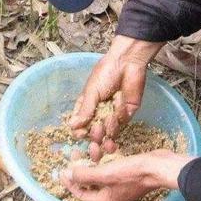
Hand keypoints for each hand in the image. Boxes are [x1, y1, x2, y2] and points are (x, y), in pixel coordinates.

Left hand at [60, 149, 193, 200]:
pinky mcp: (128, 172)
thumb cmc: (133, 173)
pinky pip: (112, 164)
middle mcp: (112, 195)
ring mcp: (121, 184)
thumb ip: (85, 176)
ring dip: (96, 156)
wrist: (160, 166)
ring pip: (101, 170)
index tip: (61, 170)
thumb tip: (68, 176)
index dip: (70, 182)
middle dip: (83, 165)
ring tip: (94, 142)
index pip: (81, 194)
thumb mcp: (106, 174)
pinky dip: (109, 154)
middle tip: (75, 152)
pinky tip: (108, 143)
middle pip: (90, 181)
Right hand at [69, 35, 163, 160]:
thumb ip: (85, 110)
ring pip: (107, 133)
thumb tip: (72, 126)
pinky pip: (120, 125)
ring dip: (105, 132)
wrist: (128, 63)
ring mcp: (113, 115)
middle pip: (94, 133)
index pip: (80, 124)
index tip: (79, 134)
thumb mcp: (91, 91)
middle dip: (94, 137)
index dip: (80, 132)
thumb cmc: (106, 72)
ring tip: (104, 126)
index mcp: (87, 105)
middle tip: (95, 134)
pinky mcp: (126, 114)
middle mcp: (99, 112)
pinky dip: (116, 121)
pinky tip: (116, 110)